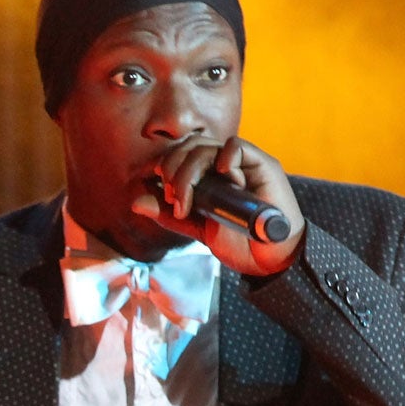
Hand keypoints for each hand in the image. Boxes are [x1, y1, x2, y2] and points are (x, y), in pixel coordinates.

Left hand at [131, 134, 305, 275]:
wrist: (268, 259)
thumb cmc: (238, 242)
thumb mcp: (196, 228)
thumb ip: (168, 214)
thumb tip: (136, 201)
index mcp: (207, 176)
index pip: (179, 154)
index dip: (164, 166)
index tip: (161, 194)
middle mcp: (223, 166)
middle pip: (188, 147)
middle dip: (173, 170)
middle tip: (175, 199)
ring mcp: (242, 163)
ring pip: (206, 146)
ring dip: (189, 171)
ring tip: (189, 199)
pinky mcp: (261, 165)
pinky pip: (236, 146)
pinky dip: (223, 157)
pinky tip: (220, 176)